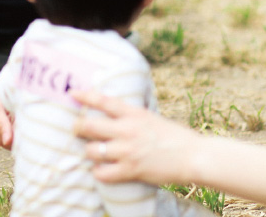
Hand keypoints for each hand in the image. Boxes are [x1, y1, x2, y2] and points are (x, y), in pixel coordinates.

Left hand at [73, 89, 197, 186]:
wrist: (194, 156)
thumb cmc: (175, 136)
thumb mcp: (151, 118)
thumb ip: (132, 116)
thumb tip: (114, 113)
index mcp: (133, 114)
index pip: (103, 101)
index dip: (84, 96)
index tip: (72, 93)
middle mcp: (127, 130)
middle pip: (89, 126)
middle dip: (78, 128)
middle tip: (77, 130)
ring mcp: (128, 151)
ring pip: (92, 151)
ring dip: (89, 152)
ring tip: (94, 153)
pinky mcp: (131, 170)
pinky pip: (102, 173)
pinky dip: (98, 172)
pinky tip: (102, 170)